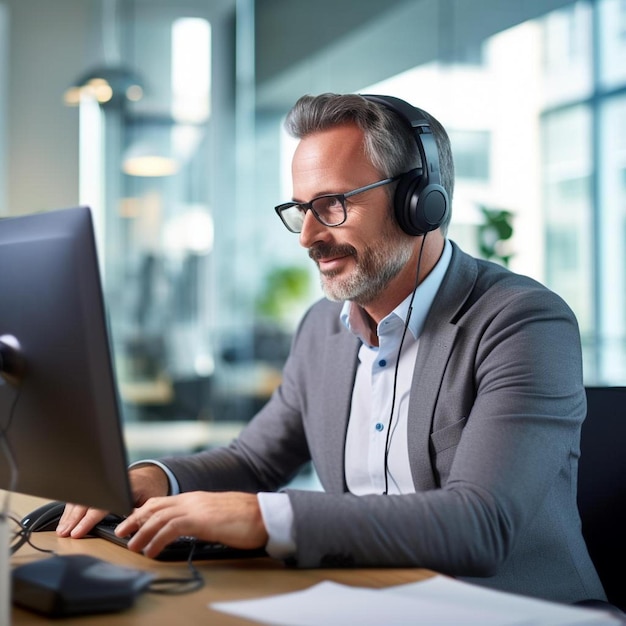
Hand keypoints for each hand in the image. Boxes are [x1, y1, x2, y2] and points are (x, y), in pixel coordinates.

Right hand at [56, 464, 169, 537]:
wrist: (149, 475)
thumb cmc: (149, 490)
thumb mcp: (149, 501)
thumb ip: (138, 513)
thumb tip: (128, 528)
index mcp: (123, 487)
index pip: (100, 505)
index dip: (88, 520)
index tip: (77, 532)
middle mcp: (109, 483)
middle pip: (86, 502)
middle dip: (73, 519)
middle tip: (64, 533)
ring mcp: (102, 482)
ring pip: (81, 499)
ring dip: (70, 515)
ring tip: (62, 529)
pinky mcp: (97, 485)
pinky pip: (81, 496)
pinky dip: (72, 508)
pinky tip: (66, 519)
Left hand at [115, 491, 268, 558]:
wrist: (263, 515)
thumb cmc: (245, 518)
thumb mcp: (217, 516)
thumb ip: (201, 518)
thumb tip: (189, 529)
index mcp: (196, 498)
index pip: (162, 501)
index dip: (143, 510)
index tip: (131, 520)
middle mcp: (193, 499)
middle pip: (155, 506)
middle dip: (135, 518)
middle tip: (121, 531)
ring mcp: (196, 508)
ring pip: (159, 517)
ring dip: (141, 532)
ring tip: (132, 545)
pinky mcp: (201, 520)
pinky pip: (171, 529)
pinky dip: (157, 540)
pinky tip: (152, 550)